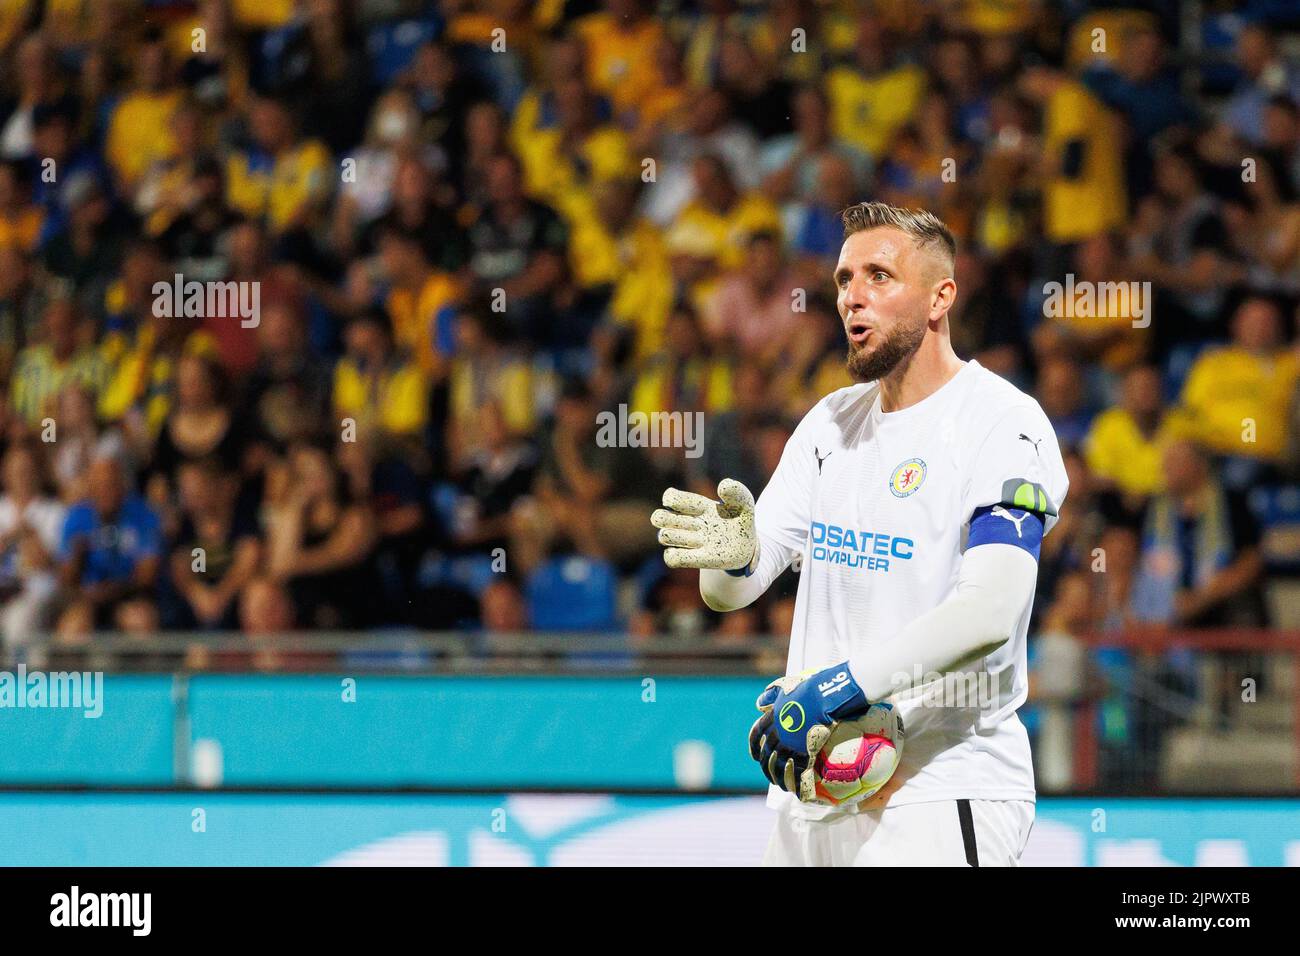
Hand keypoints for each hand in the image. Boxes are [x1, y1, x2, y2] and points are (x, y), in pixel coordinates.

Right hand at [650, 478, 755, 570]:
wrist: (748, 546)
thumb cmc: (741, 520)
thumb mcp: (745, 503)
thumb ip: (737, 491)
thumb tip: (722, 487)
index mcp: (697, 506)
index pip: (671, 497)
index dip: (673, 499)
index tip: (695, 507)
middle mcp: (689, 522)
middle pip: (658, 517)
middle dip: (667, 519)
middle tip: (690, 523)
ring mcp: (690, 541)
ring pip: (663, 536)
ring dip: (677, 537)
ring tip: (697, 538)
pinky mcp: (694, 559)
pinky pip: (670, 558)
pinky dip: (676, 555)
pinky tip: (695, 553)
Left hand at [747, 662, 869, 801]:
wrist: (823, 699)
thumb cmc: (806, 690)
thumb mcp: (784, 688)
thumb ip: (771, 695)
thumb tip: (759, 703)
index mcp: (771, 718)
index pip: (756, 735)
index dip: (754, 746)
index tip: (754, 756)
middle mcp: (777, 733)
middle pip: (767, 754)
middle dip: (766, 765)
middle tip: (768, 773)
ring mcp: (790, 743)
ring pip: (779, 765)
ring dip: (777, 776)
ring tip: (780, 784)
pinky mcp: (804, 751)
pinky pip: (796, 770)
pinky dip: (794, 781)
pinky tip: (794, 788)